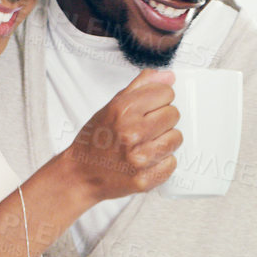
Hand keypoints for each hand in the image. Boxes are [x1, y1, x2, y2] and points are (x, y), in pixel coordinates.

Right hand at [63, 69, 180, 200]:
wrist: (80, 174)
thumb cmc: (95, 140)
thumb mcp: (111, 106)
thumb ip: (141, 87)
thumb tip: (168, 76)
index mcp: (123, 110)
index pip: (166, 92)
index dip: (158, 100)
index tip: (148, 109)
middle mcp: (131, 133)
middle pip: (173, 114)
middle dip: (161, 120)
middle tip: (144, 129)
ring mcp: (139, 158)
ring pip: (176, 138)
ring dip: (164, 141)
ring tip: (145, 144)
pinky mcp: (144, 179)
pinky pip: (172, 163)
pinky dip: (162, 162)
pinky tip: (146, 161)